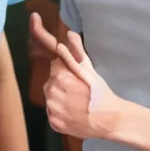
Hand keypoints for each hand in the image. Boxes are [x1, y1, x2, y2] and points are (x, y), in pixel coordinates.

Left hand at [30, 13, 124, 139]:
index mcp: (60, 75)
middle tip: (78, 88)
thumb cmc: (100, 93)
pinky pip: (52, 112)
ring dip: (60, 96)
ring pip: (51, 96)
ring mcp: (52, 108)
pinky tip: (73, 112)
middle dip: (62, 80)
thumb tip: (68, 34)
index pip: (52, 58)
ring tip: (77, 101)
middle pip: (52, 79)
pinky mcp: (53, 122)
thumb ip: (76, 51)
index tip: (40, 28)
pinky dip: (60, 111)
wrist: (109, 121)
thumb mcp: (90, 70)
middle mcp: (52, 91)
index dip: (49, 46)